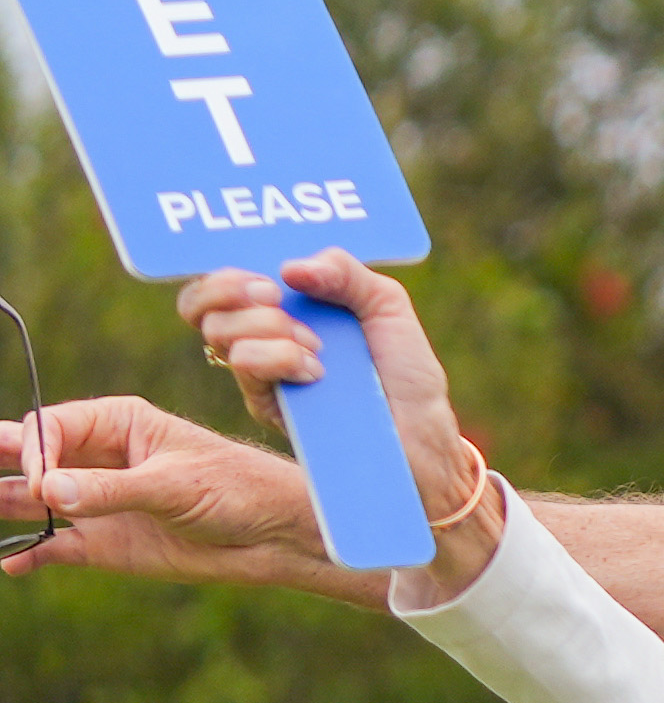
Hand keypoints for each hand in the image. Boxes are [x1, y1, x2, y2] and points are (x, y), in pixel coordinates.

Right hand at [0, 387, 372, 597]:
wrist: (276, 536)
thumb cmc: (237, 490)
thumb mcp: (176, 485)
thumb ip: (111, 489)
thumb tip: (48, 489)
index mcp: (116, 424)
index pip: (49, 428)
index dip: (35, 453)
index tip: (43, 485)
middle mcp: (96, 459)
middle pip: (29, 457)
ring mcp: (95, 502)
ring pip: (30, 500)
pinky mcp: (102, 543)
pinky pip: (51, 547)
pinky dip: (28, 555)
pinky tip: (10, 566)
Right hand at [179, 255, 498, 588]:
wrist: (419, 435)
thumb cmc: (404, 372)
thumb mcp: (385, 305)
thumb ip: (344, 272)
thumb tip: (289, 268)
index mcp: (283, 311)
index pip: (219, 288)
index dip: (223, 277)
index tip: (266, 278)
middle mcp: (261, 341)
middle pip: (204, 308)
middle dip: (238, 292)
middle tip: (278, 299)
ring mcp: (259, 376)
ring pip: (223, 334)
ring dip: (273, 328)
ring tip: (318, 348)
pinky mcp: (265, 406)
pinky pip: (247, 366)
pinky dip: (282, 357)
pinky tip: (317, 373)